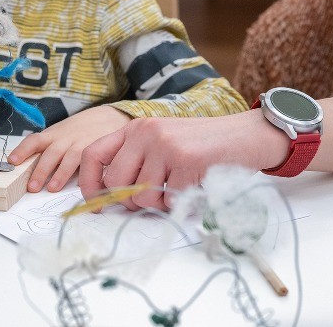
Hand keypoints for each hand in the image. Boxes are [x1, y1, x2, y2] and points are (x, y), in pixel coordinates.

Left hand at [7, 105, 130, 192]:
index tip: (12, 161)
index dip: (22, 150)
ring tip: (52, 188)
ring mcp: (79, 143)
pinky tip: (80, 184)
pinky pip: (86, 161)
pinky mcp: (95, 148)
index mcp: (53, 134)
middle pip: (49, 152)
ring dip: (59, 174)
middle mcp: (64, 138)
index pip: (34, 140)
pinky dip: (82, 173)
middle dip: (40, 170)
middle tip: (31, 187)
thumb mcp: (62, 134)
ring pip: (67, 157)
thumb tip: (30, 170)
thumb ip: (49, 148)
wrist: (108, 116)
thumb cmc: (80, 130)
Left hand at [78, 111, 290, 211]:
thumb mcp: (163, 142)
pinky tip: (194, 184)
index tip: (96, 203)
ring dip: (160, 203)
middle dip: (130, 201)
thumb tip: (109, 197)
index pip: (93, 154)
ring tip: (179, 186)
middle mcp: (146, 133)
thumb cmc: (203, 145)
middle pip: (115, 183)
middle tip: (152, 198)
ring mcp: (166, 146)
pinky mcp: (186, 162)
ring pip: (142, 197)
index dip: (88, 183)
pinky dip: (181, 202)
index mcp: (136, 128)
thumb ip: (137, 162)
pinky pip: (170, 201)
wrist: (245, 135)